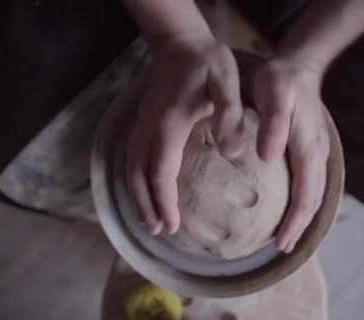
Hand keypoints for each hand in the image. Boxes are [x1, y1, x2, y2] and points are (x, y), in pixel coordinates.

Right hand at [127, 34, 243, 234]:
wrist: (180, 43)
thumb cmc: (207, 63)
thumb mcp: (226, 82)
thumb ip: (229, 114)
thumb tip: (232, 153)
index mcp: (169, 124)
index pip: (161, 172)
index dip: (163, 201)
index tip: (172, 225)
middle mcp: (149, 128)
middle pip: (139, 175)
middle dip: (146, 206)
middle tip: (157, 231)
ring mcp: (142, 125)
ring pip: (131, 167)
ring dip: (137, 195)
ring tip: (147, 220)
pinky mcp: (143, 122)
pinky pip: (132, 156)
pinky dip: (135, 179)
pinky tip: (143, 189)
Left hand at [252, 58, 329, 252]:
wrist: (299, 65)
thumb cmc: (281, 80)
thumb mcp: (274, 95)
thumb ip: (273, 125)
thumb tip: (269, 157)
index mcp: (307, 149)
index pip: (305, 196)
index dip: (294, 222)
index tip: (280, 243)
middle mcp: (316, 155)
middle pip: (313, 201)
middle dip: (300, 227)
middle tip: (282, 247)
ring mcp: (316, 152)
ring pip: (315, 193)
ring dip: (303, 217)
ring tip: (287, 234)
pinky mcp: (310, 148)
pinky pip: (310, 182)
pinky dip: (304, 201)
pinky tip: (290, 205)